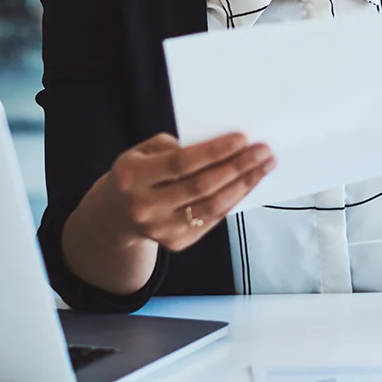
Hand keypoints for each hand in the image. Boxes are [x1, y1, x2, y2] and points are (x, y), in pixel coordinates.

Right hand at [91, 131, 275, 252]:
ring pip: (212, 206)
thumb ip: (173, 146)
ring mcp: (160, 229)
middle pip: (201, 186)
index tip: (243, 138)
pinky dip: (234, 200)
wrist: (117, 215)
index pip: (181, 164)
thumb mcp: (142, 152)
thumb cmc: (137, 173)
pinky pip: (212, 219)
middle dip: (238, 166)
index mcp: (132, 177)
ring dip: (244, 184)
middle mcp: (144, 206)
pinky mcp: (175, 243)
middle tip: (264, 151)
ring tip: (264, 166)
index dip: (214, 151)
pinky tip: (248, 183)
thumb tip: (218, 148)